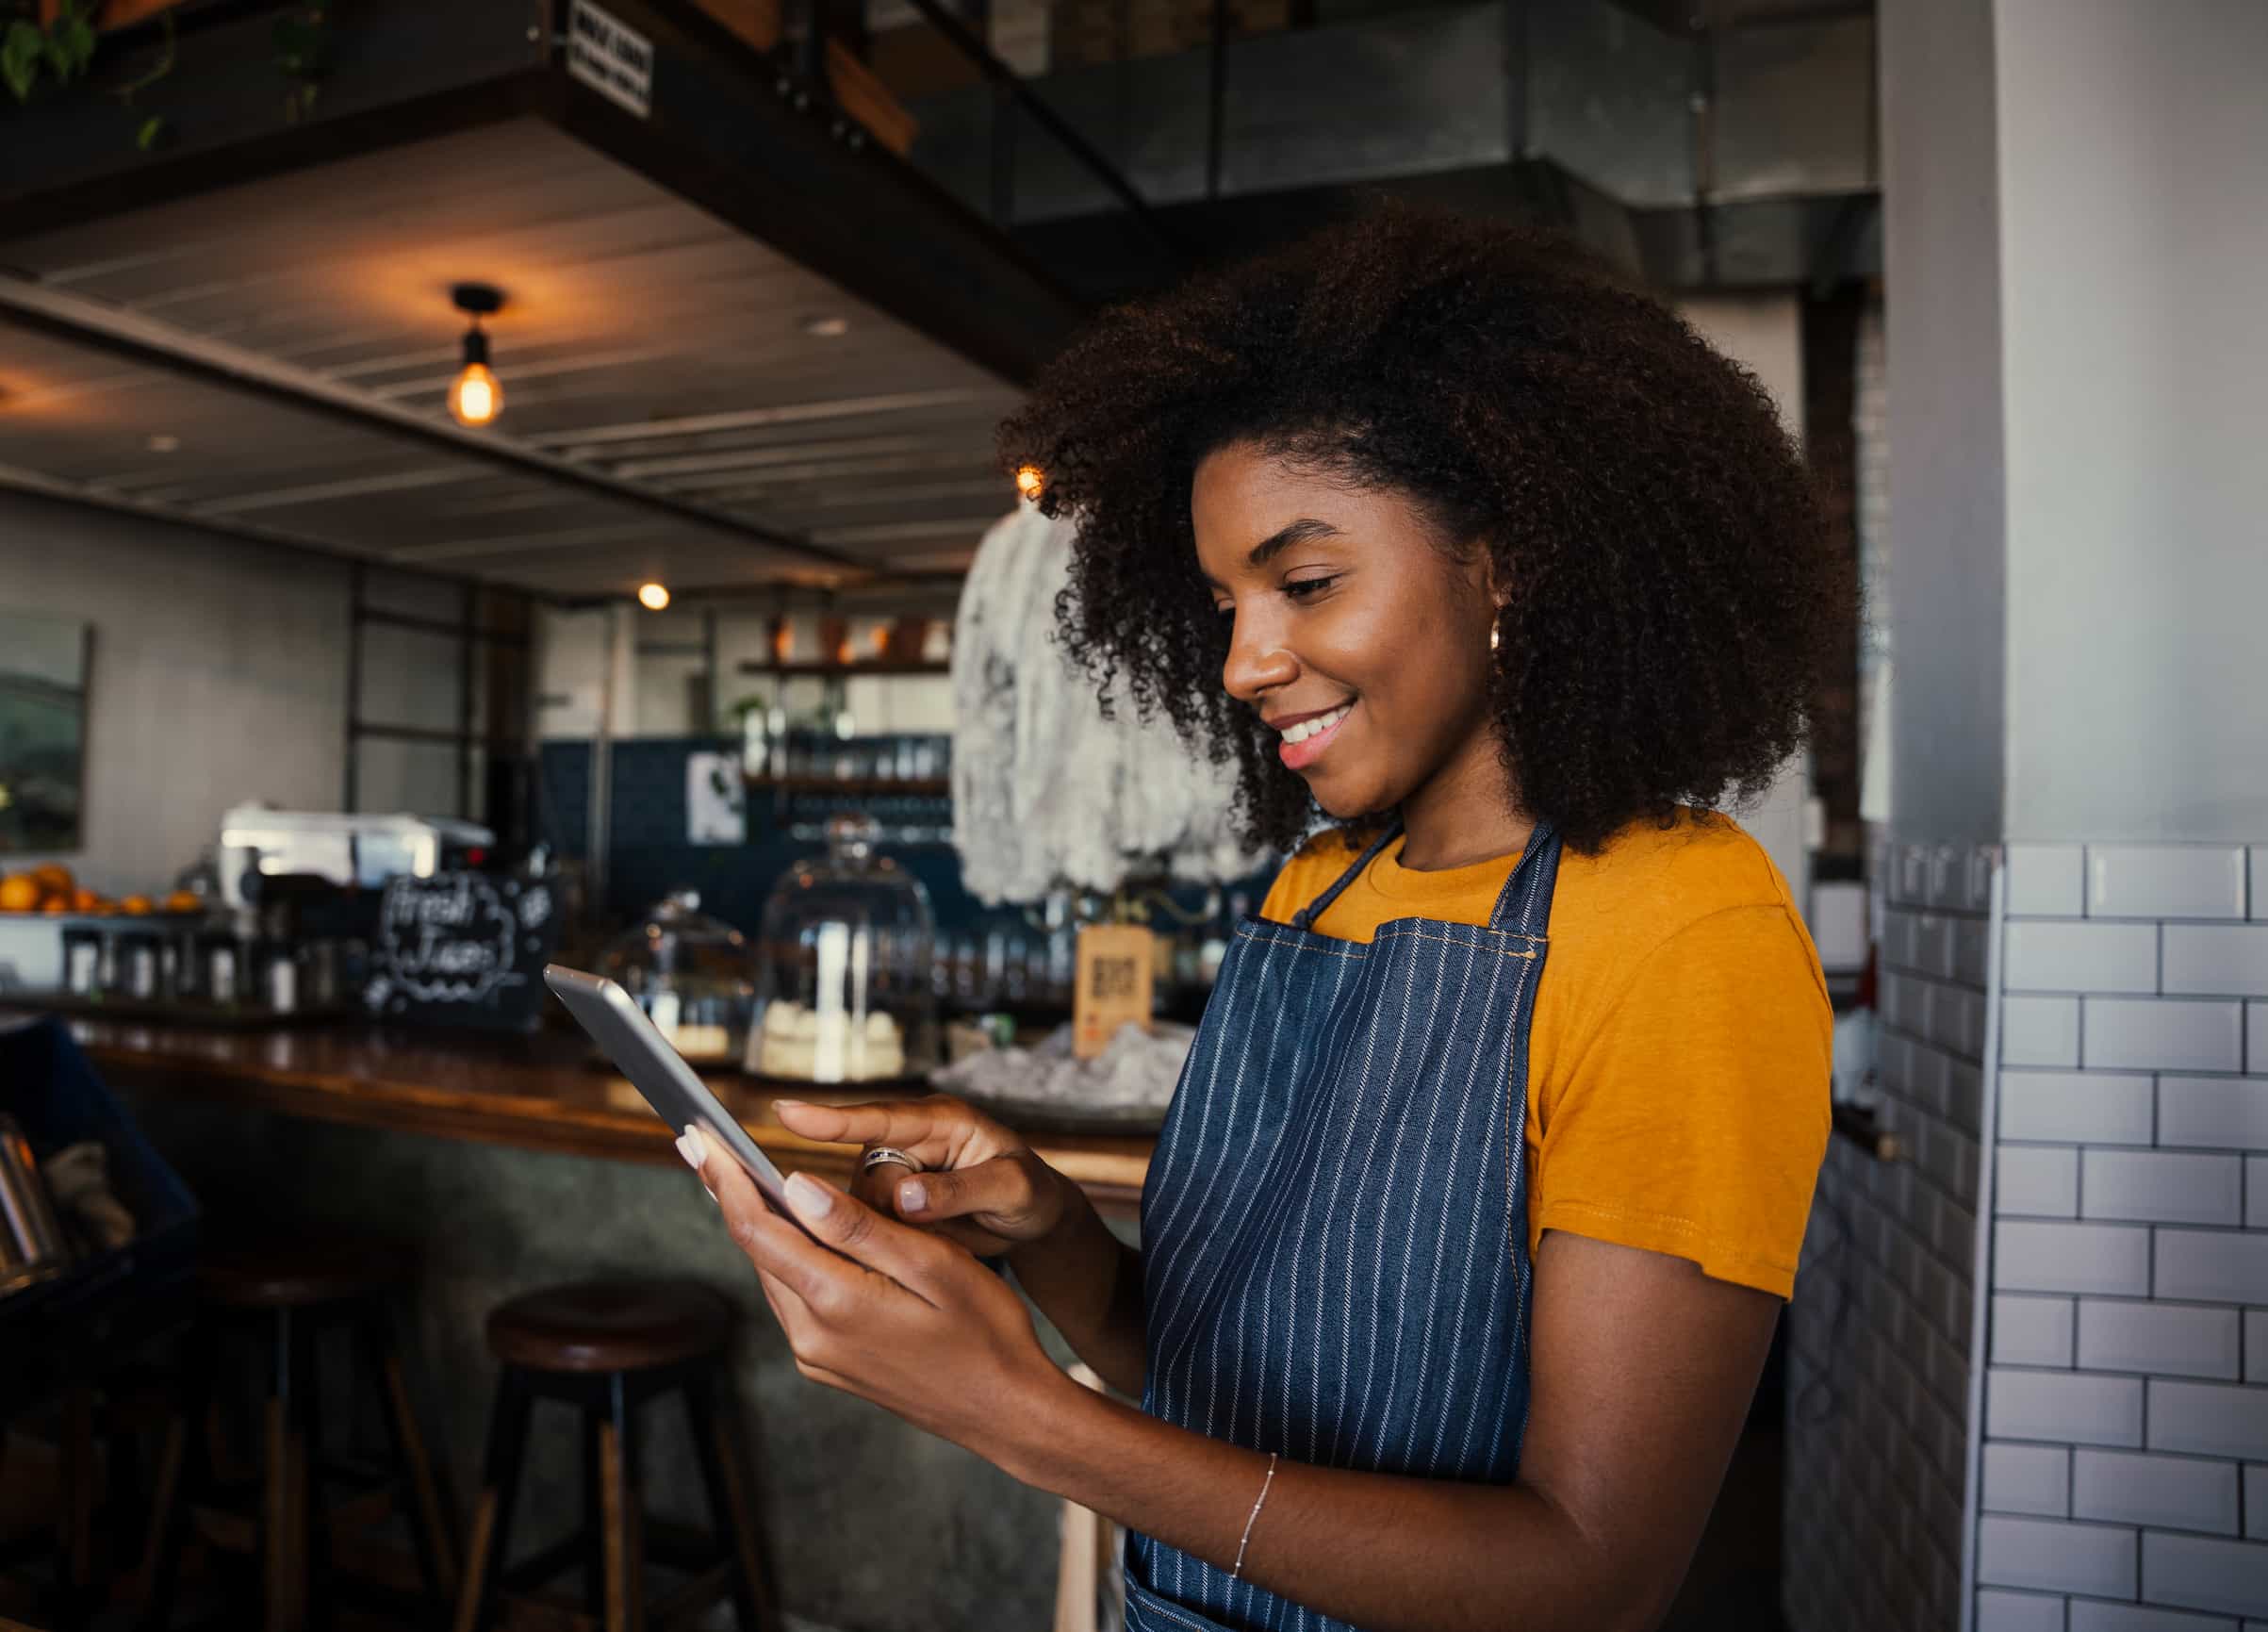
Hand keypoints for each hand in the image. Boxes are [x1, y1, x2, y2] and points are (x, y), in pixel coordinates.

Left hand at [677, 1128, 1068, 1460]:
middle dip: (730, 1194)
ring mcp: (818, 1357)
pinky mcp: (829, 1365)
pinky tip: (796, 1232)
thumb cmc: (987, 1331)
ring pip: (775, 1274)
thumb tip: (794, 1186)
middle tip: (702, 1145)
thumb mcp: (934, 1264)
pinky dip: (788, 1258)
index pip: (759, 1229)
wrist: (1006, 1411)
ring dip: (759, 1224)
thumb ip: (860, 1227)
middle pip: (757, 1250)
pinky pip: (795, 1300)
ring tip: (740, 1176)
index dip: (725, 1179)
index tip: (700, 1138)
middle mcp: (813, 1336)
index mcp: (837, 1303)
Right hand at [771, 1094, 1069, 1258]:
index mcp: (940, 1120)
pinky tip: (927, 1246)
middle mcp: (906, 1141)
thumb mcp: (1012, 1188)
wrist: (1031, 1217)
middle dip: (891, 1213)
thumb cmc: (1028, 1191)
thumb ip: (963, 1190)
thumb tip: (905, 1198)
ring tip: (946, 1235)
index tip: (786, 1113)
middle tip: (940, 1227)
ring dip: (892, 1234)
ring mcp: (891, 1173)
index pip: (880, 1118)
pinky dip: (890, 1245)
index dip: (832, 1119)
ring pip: (860, 1210)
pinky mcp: (885, 1204)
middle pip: (866, 1180)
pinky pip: (867, 1229)